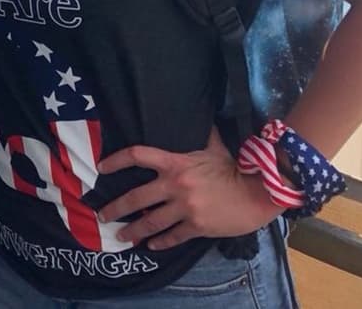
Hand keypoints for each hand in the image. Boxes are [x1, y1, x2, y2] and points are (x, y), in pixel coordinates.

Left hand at [96, 127, 281, 249]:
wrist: (260, 192)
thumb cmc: (237, 167)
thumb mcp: (215, 146)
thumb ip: (202, 134)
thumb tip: (199, 115)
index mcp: (176, 163)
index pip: (137, 156)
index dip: (116, 160)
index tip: (101, 167)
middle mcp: (175, 186)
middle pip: (135, 198)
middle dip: (115, 207)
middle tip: (101, 213)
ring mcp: (185, 208)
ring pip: (150, 222)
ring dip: (132, 230)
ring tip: (121, 236)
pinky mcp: (196, 227)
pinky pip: (173, 237)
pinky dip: (160, 242)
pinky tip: (151, 246)